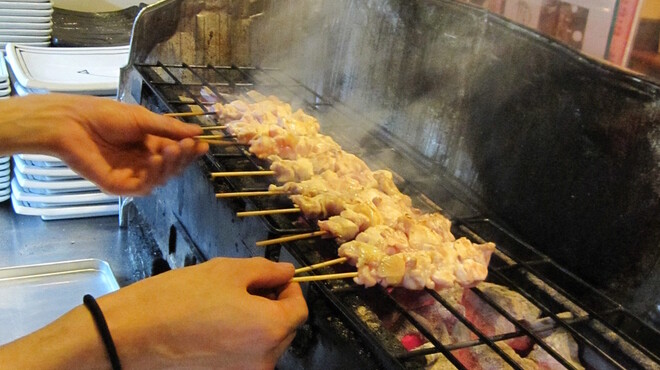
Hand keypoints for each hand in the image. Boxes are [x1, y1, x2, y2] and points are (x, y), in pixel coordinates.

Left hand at [0, 94, 208, 194]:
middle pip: (172, 168)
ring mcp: (131, 176)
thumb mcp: (143, 119)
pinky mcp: (119, 186)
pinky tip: (155, 159)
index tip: (204, 144)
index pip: (175, 152)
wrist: (72, 123)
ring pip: (161, 178)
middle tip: (188, 147)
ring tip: (172, 149)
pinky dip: (153, 174)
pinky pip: (144, 186)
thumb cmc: (103, 116)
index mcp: (148, 145)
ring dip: (170, 165)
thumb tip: (197, 132)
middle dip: (183, 158)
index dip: (190, 150)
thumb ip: (169, 128)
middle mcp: (141, 162)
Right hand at [102, 257, 307, 368]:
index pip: (300, 308)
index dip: (289, 289)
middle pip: (284, 329)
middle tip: (244, 289)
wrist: (131, 335)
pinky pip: (244, 357)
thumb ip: (267, 271)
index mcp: (271, 330)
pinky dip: (238, 342)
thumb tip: (287, 272)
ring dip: (255, 324)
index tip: (273, 279)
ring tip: (223, 307)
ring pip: (264, 345)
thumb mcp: (228, 272)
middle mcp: (264, 360)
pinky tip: (213, 326)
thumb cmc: (179, 299)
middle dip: (272, 307)